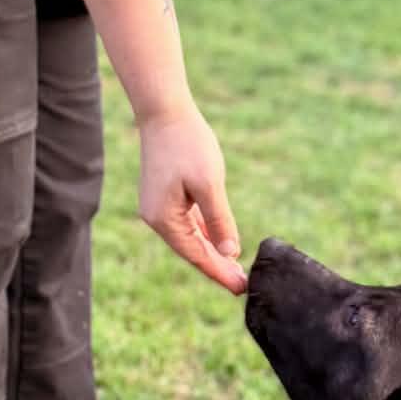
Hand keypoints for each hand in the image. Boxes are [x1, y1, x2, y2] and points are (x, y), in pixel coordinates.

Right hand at [137, 105, 246, 293]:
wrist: (165, 111)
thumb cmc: (187, 144)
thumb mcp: (209, 184)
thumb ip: (219, 220)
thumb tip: (230, 253)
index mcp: (164, 219)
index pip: (196, 255)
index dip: (220, 273)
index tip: (241, 289)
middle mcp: (157, 218)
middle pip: (192, 250)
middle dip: (218, 266)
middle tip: (243, 285)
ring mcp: (158, 207)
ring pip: (190, 238)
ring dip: (212, 251)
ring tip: (235, 269)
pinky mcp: (165, 196)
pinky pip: (187, 223)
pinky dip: (204, 234)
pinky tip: (219, 243)